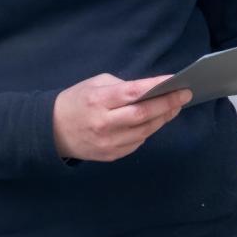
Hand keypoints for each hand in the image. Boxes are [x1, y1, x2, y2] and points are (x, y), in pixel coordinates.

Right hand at [52, 74, 191, 162]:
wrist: (52, 131)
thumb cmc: (75, 101)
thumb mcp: (93, 84)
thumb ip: (120, 86)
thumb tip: (149, 91)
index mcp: (98, 101)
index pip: (132, 93)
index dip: (157, 87)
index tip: (176, 81)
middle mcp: (104, 123)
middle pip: (143, 115)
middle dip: (167, 104)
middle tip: (184, 95)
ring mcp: (109, 142)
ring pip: (145, 131)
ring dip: (162, 118)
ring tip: (174, 107)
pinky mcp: (112, 155)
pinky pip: (138, 142)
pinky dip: (149, 130)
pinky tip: (155, 120)